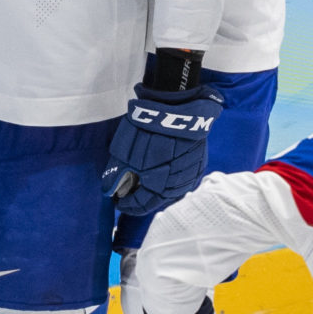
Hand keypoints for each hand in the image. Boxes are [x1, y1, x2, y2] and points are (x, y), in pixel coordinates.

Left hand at [102, 83, 222, 216]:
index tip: (117, 201)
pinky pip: (181, 181)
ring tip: (143, 184)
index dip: (127, 204)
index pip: (140, 205)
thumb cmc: (145, 130)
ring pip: (171, 192)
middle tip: (129, 193)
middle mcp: (177, 187)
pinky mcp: (199, 165)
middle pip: (156, 201)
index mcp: (158, 187)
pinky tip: (160, 176)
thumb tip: (113, 191)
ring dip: (156, 191)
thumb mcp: (123, 154)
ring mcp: (190, 177)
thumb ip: (118, 176)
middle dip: (141, 198)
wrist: (175, 108)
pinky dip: (169, 182)